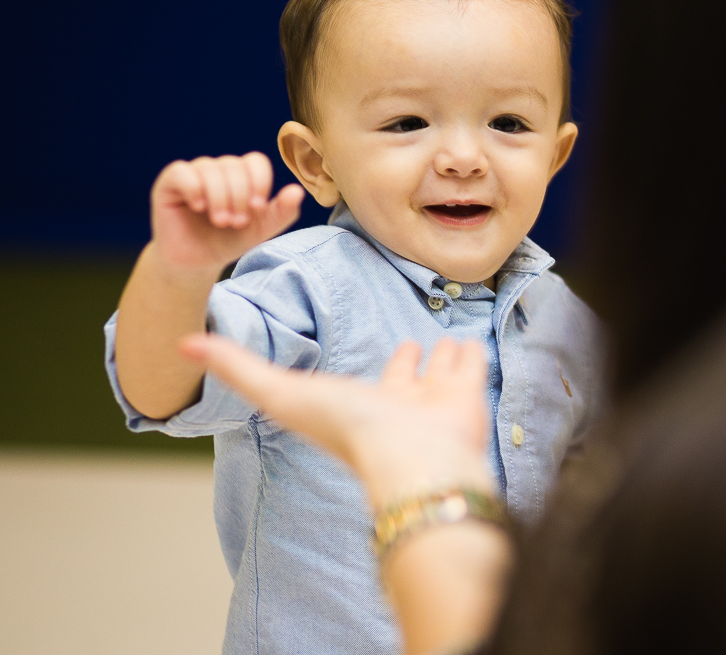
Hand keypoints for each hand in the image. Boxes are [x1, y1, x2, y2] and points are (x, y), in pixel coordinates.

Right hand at [151, 152, 305, 273]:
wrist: (197, 262)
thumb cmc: (229, 241)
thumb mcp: (261, 229)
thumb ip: (282, 212)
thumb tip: (298, 191)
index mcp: (242, 175)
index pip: (255, 161)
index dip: (259, 182)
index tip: (257, 208)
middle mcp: (218, 169)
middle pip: (234, 166)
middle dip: (239, 197)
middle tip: (236, 222)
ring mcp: (193, 173)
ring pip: (211, 169)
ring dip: (220, 198)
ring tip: (220, 221)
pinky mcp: (170, 182)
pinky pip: (182, 172)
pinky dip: (194, 189)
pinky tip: (198, 207)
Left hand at [179, 335, 492, 503]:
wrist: (413, 460)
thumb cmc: (350, 433)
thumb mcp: (281, 394)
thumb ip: (239, 368)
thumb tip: (183, 343)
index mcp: (360, 404)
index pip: (360, 381)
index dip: (359, 367)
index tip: (361, 345)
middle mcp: (400, 405)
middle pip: (405, 378)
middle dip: (408, 360)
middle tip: (411, 342)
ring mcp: (436, 402)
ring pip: (440, 373)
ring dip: (441, 357)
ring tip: (446, 340)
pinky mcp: (467, 396)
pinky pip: (469, 368)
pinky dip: (469, 355)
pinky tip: (469, 342)